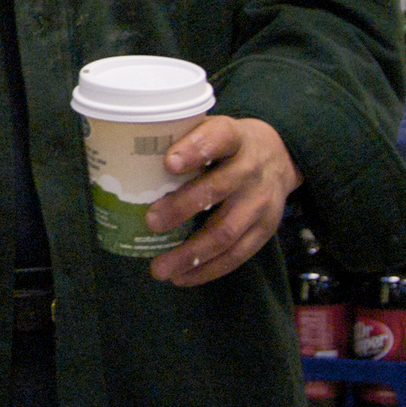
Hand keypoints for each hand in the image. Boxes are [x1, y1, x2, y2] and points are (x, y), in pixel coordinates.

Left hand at [145, 115, 300, 287]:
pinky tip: (183, 277)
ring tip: (160, 267)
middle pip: (218, 189)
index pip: (220, 138)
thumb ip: (180, 139)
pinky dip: (208, 269)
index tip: (168, 162)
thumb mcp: (212, 129)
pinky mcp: (265, 229)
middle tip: (151, 221)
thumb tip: (125, 158)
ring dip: (191, 253)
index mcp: (235, 137)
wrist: (279, 157)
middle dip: (182, 208)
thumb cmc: (227, 146)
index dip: (195, 150)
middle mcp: (251, 169)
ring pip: (227, 231)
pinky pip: (238, 255)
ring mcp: (260, 202)